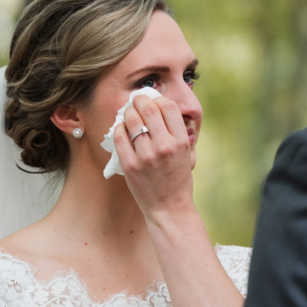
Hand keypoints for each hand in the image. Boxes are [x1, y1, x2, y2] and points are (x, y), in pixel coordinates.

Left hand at [114, 94, 194, 222]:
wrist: (169, 208)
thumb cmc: (178, 179)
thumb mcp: (186, 154)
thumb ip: (176, 132)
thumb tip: (159, 107)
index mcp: (181, 141)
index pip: (168, 106)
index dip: (158, 98)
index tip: (153, 100)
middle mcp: (165, 146)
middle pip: (148, 108)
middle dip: (139, 99)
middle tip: (136, 100)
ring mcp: (146, 156)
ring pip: (132, 120)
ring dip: (128, 112)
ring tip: (128, 113)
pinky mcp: (130, 165)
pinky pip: (119, 136)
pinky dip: (119, 127)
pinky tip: (122, 128)